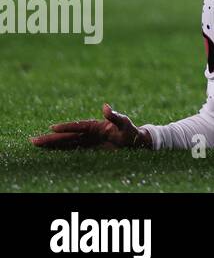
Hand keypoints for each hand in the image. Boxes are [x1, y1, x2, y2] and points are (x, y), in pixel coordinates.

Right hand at [30, 103, 150, 149]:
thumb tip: (105, 106)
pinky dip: (60, 150)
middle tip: (34, 140)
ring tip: (36, 143)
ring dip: (52, 144)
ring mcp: (87, 140)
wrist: (135, 142)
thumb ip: (116, 116)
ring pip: (66, 142)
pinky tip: (49, 151)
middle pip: (67, 135)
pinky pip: (71, 149)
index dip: (66, 127)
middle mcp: (89, 132)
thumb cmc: (131, 132)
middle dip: (51, 138)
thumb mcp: (125, 124)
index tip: (52, 128)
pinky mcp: (88, 148)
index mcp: (96, 125)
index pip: (78, 127)